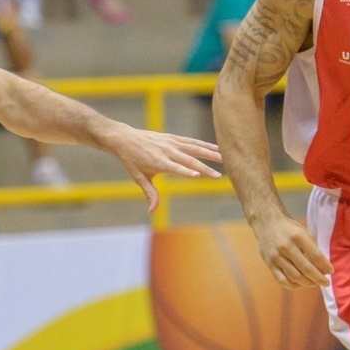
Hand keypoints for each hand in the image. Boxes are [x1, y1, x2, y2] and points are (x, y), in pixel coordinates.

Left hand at [107, 128, 221, 212]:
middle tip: (218, 176)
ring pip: (194, 148)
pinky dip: (204, 144)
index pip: (175, 168)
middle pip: (189, 160)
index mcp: (158, 162)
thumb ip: (150, 194)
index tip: (198, 176)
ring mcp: (171, 143)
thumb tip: (152, 212)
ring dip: (209, 153)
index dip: (186, 172)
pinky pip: (192, 141)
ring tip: (223, 159)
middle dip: (204, 168)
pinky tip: (216, 148)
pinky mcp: (173, 138)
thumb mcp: (139, 178)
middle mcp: (167, 151)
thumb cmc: (132, 161)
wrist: (125, 138)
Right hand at [250, 211, 333, 288]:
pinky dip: (293, 285)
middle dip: (318, 278)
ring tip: (315, 283)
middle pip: (306, 269)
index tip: (331, 272)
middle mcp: (287, 247)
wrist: (266, 223)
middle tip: (326, 283)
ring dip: (307, 283)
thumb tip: (322, 267)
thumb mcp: (304, 232)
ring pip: (294, 277)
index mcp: (298, 237)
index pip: (315, 255)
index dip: (325, 266)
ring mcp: (276, 257)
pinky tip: (300, 284)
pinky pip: (282, 280)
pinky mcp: (269, 264)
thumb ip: (313, 248)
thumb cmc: (289, 228)